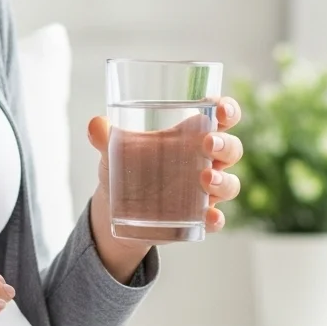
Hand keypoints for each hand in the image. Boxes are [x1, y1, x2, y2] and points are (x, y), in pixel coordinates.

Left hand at [85, 97, 243, 280]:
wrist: (116, 208)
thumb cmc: (126, 165)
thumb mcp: (113, 149)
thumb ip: (104, 135)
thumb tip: (95, 125)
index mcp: (190, 134)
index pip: (219, 116)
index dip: (227, 109)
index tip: (221, 107)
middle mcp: (204, 161)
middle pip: (231, 148)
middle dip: (225, 144)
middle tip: (208, 144)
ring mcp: (204, 191)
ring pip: (230, 183)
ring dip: (224, 181)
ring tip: (205, 179)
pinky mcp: (198, 217)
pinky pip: (215, 219)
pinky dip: (215, 218)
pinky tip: (208, 217)